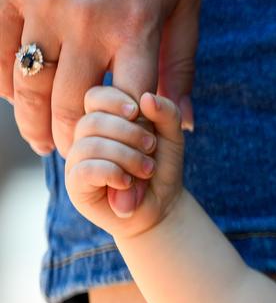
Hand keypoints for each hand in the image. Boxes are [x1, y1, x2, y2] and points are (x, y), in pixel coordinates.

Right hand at [66, 87, 185, 239]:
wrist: (161, 206)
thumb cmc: (162, 167)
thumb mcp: (172, 136)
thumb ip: (167, 113)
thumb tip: (146, 98)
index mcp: (104, 118)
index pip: (95, 96)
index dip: (115, 100)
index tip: (138, 113)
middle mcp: (84, 137)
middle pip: (93, 120)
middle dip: (129, 133)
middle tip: (151, 148)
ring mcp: (77, 160)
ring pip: (90, 145)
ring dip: (127, 157)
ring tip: (147, 170)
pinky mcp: (75, 184)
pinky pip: (85, 169)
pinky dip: (113, 173)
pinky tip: (128, 182)